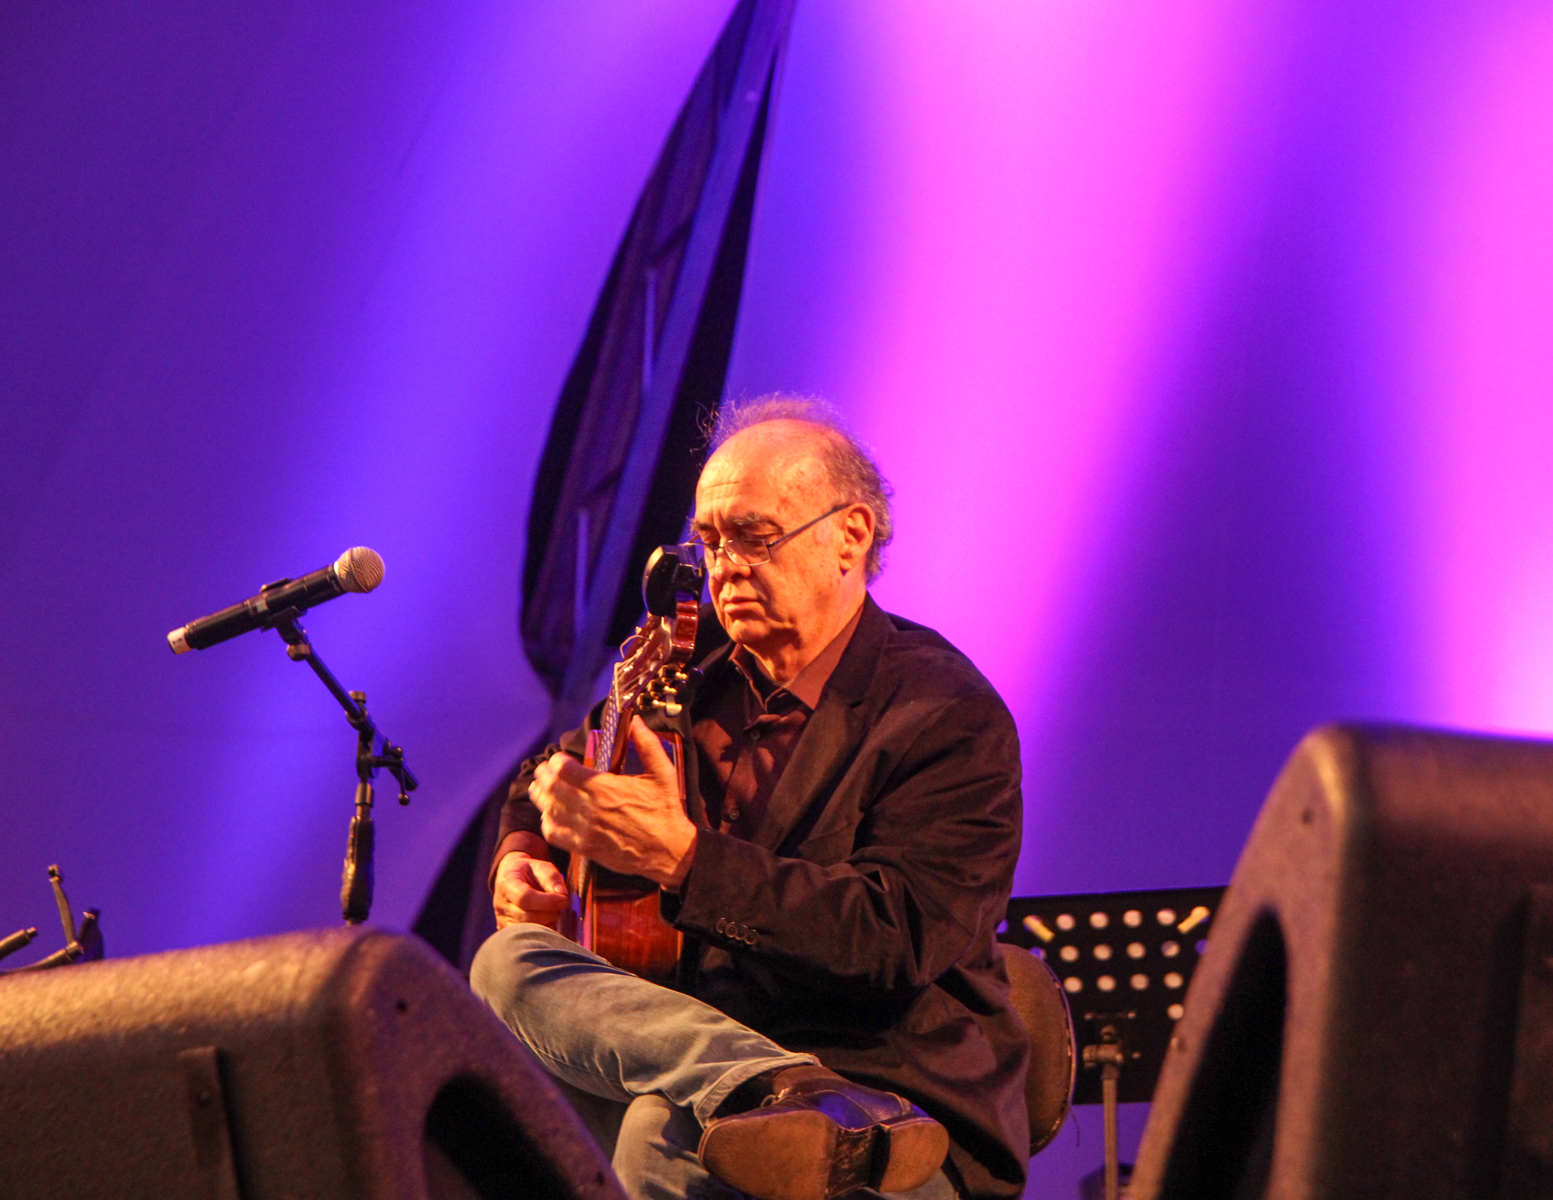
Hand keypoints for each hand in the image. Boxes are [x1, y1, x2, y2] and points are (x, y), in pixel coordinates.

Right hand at [493, 846, 569, 929]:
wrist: (513, 878)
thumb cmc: (530, 872)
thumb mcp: (542, 867)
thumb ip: (553, 879)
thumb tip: (563, 896)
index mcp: (507, 883)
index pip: (525, 898)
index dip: (548, 901)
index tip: (564, 899)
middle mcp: (500, 904)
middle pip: (528, 917)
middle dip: (551, 913)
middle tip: (562, 906)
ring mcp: (502, 920)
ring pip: (529, 931)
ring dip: (548, 924)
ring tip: (554, 913)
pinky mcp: (507, 931)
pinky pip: (527, 938)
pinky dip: (542, 932)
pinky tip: (549, 922)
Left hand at [531, 717, 697, 888]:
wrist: (670, 850)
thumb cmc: (665, 811)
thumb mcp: (662, 773)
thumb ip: (647, 744)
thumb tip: (635, 721)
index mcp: (606, 787)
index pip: (565, 769)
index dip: (556, 761)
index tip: (558, 759)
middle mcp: (592, 808)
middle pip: (553, 788)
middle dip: (544, 776)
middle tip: (543, 771)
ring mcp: (586, 829)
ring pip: (550, 809)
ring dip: (540, 797)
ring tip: (539, 789)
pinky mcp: (586, 848)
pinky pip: (555, 834)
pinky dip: (547, 823)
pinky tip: (549, 816)